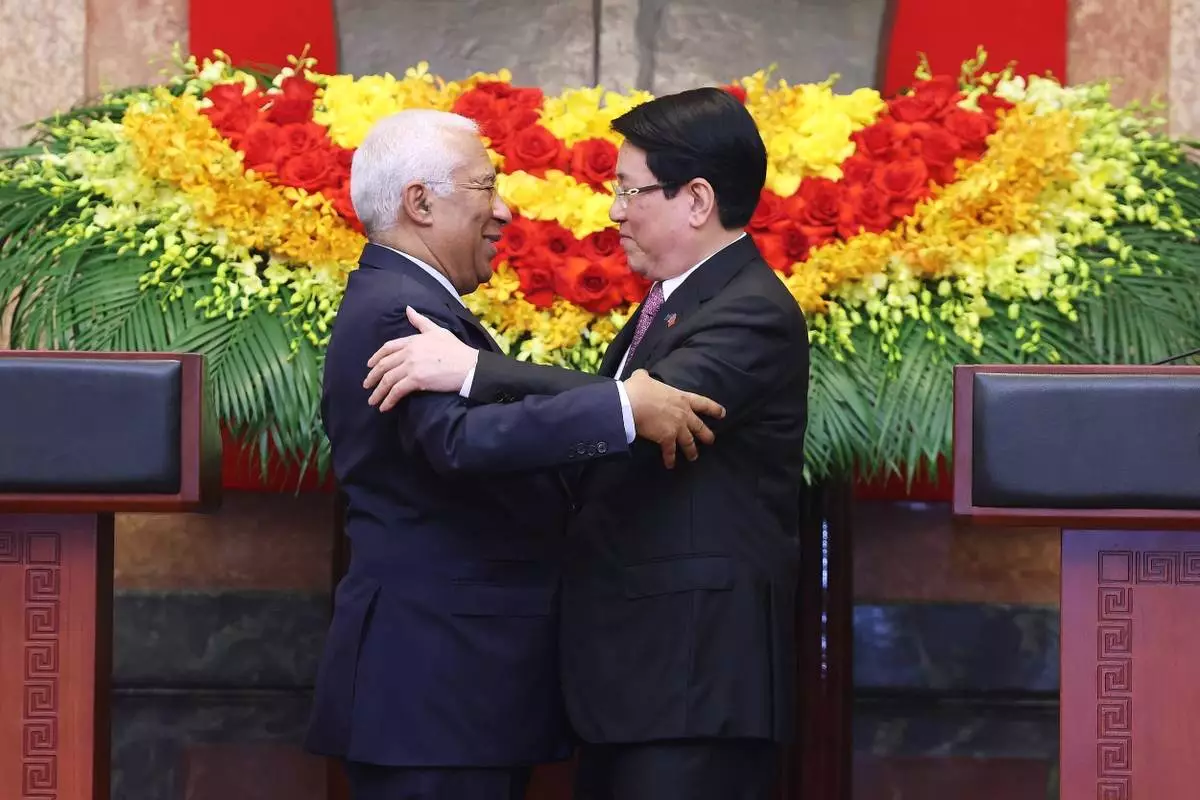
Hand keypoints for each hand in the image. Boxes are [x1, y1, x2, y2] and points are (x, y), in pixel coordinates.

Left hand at [364, 307, 479, 410]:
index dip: (376, 357)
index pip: (388, 347)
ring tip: (373, 401)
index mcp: (413, 340)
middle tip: (367, 385)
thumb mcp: (438, 331)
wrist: (470, 366)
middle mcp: (409, 352)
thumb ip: (421, 321)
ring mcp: (412, 366)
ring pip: (387, 380)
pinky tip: (384, 407)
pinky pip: (397, 391)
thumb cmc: (457, 350)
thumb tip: (408, 309)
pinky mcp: (417, 380)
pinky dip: (388, 400)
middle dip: (372, 376)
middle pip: (384, 365)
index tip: (369, 365)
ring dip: (378, 392)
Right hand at [622, 369, 725, 468]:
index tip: (722, 414)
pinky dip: (670, 459)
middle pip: (699, 426)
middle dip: (706, 435)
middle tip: (711, 440)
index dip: (714, 409)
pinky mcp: (666, 438)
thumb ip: (645, 377)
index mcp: (681, 398)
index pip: (703, 403)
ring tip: (693, 457)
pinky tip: (670, 465)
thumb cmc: (639, 390)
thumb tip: (642, 375)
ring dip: (691, 451)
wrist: (631, 404)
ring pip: (689, 442)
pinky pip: (670, 451)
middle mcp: (683, 414)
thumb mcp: (643, 378)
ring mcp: (677, 427)